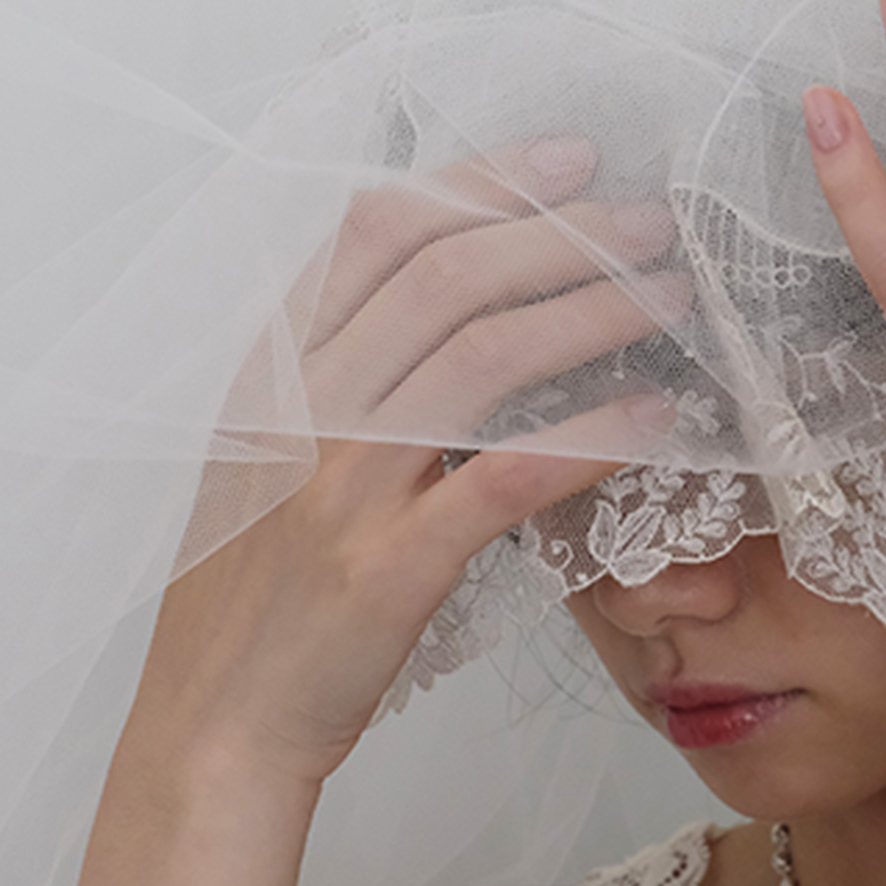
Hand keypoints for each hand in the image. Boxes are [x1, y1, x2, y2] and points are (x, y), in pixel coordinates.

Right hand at [137, 139, 688, 781]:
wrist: (215, 728)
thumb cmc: (258, 594)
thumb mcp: (276, 458)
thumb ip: (346, 375)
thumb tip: (461, 300)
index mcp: (271, 369)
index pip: (376, 231)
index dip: (479, 179)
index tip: (570, 158)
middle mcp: (300, 410)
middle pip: (442, 276)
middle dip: (557, 233)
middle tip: (648, 219)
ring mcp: (341, 488)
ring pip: (478, 360)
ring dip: (588, 313)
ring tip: (669, 295)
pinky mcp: (387, 568)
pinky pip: (503, 479)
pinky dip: (588, 436)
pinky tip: (656, 418)